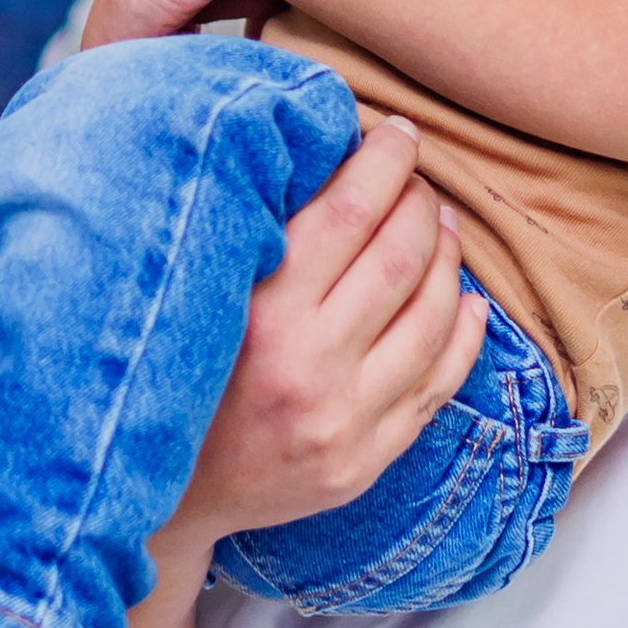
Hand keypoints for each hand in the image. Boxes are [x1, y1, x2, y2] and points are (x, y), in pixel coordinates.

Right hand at [188, 119, 485, 535]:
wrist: (163, 494)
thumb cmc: (177, 373)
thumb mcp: (204, 295)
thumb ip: (260, 236)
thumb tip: (326, 155)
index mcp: (260, 313)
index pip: (349, 211)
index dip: (385, 161)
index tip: (398, 133)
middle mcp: (309, 367)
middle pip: (401, 257)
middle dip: (421, 202)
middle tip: (418, 179)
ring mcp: (345, 421)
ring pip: (432, 317)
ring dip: (448, 259)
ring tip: (442, 227)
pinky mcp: (365, 461)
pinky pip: (439, 385)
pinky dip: (462, 332)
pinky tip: (465, 298)